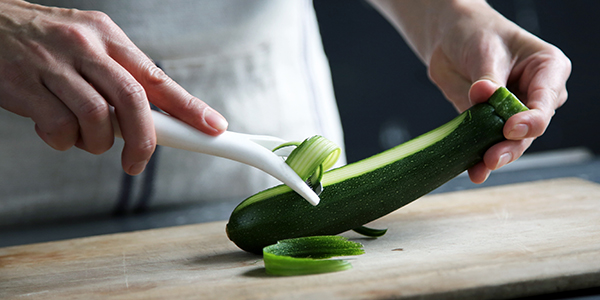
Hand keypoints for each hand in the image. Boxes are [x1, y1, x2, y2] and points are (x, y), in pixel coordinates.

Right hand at [0, 0, 227, 174]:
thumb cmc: (43, 42)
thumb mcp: (88, 45)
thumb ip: (119, 76)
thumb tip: (157, 117)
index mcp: (107, 37)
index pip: (158, 78)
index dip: (190, 107)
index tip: (213, 128)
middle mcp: (85, 47)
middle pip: (134, 101)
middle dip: (144, 140)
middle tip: (137, 162)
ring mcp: (53, 65)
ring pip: (98, 119)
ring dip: (96, 142)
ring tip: (83, 135)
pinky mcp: (24, 86)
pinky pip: (59, 129)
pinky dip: (63, 141)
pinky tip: (53, 129)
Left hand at [426, 2, 570, 182]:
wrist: (450, 39)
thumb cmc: (478, 35)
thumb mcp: (485, 51)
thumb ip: (487, 78)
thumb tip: (483, 93)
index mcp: (548, 70)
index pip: (545, 101)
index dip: (530, 120)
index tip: (510, 128)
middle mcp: (536, 96)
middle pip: (530, 128)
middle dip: (512, 145)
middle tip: (493, 157)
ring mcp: (514, 113)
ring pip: (511, 141)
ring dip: (496, 156)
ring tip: (481, 167)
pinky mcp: (489, 124)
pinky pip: (487, 143)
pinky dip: (479, 158)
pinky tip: (474, 171)